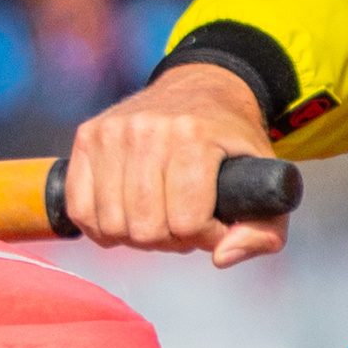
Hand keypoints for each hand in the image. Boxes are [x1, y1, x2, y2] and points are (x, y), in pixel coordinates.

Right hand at [64, 63, 285, 266]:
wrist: (199, 89)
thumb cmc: (232, 144)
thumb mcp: (266, 182)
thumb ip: (264, 232)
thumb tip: (221, 258)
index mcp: (194, 137)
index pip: (187, 221)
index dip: (205, 236)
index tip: (214, 224)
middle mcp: (146, 130)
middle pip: (145, 228)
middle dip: (169, 239)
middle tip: (184, 223)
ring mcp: (111, 132)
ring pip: (111, 224)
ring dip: (136, 235)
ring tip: (158, 218)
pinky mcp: (87, 137)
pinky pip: (81, 209)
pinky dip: (102, 227)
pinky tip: (125, 218)